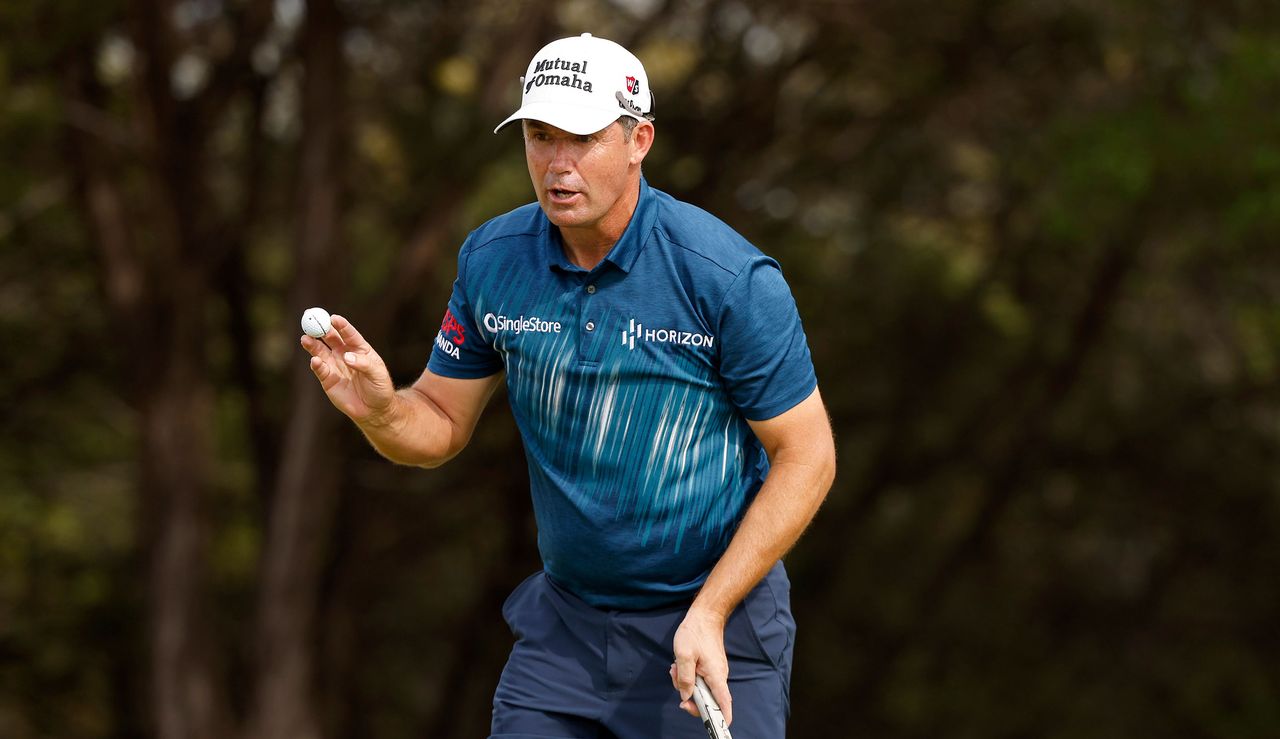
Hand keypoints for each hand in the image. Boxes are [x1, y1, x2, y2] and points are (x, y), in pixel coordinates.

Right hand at [300, 314, 394, 423]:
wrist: (373, 410)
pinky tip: (315, 361)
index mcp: (359, 348)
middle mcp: (344, 353)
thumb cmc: (380, 389)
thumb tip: (347, 356)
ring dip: (312, 344)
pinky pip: (319, 369)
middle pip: (330, 338)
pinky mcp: (327, 379)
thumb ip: (364, 364)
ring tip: (306, 339)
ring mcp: (334, 365)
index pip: (348, 333)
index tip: (333, 318)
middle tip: (313, 322)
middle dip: (321, 329)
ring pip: (320, 351)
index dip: (340, 325)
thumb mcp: (377, 375)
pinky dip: (316, 364)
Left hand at [669, 606, 732, 724]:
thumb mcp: (683, 656)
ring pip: (699, 688)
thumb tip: (686, 698)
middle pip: (706, 699)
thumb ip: (685, 679)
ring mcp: (714, 673)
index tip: (712, 726)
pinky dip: (687, 676)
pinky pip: (698, 679)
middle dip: (688, 695)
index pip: (724, 705)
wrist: (705, 615)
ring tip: (675, 667)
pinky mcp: (709, 668)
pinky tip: (679, 665)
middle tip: (676, 679)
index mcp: (716, 676)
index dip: (720, 719)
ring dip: (684, 682)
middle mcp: (718, 677)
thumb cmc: (695, 632)